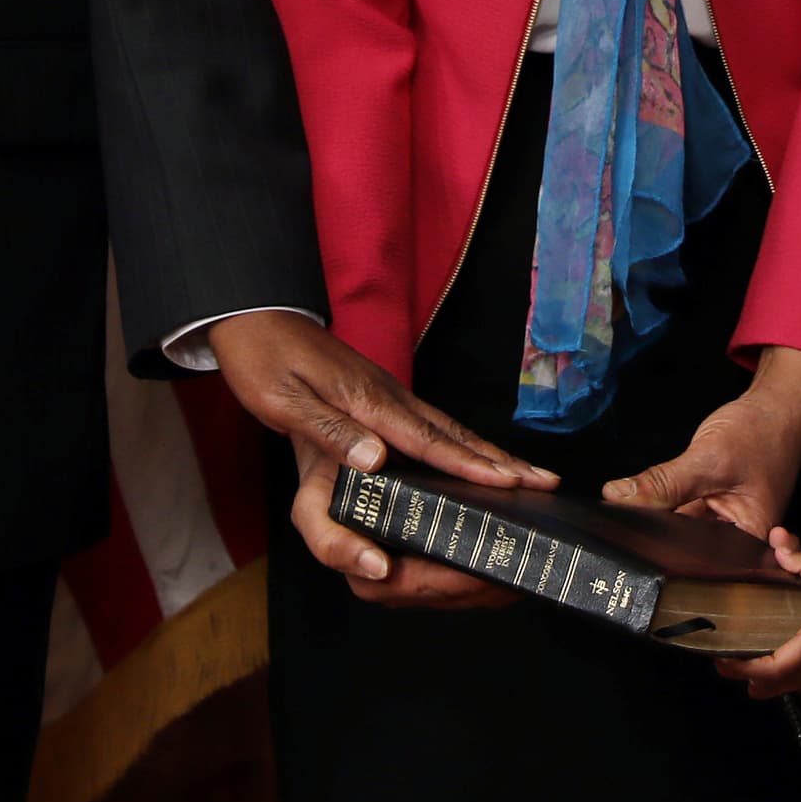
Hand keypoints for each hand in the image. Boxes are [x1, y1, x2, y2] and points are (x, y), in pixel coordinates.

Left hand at [205, 310, 551, 607]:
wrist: (256, 319)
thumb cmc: (263, 362)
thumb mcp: (283, 402)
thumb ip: (330, 430)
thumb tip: (376, 460)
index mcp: (367, 402)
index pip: (427, 440)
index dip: (468, 465)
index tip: (508, 482)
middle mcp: (388, 396)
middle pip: (453, 434)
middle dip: (499, 461)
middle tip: (543, 481)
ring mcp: (388, 394)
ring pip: (449, 428)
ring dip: (488, 453)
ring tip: (527, 474)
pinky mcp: (382, 396)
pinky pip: (432, 425)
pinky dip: (462, 443)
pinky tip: (475, 456)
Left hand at [603, 344, 800, 540]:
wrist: (776, 407)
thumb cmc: (761, 433)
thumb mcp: (708, 460)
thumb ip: (664, 484)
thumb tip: (619, 497)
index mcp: (751, 540)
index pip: (702, 562)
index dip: (664, 558)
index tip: (630, 546)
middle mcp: (739, 539)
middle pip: (689, 550)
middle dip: (656, 538)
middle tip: (622, 527)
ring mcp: (724, 522)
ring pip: (681, 530)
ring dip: (659, 520)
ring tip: (630, 510)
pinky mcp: (712, 506)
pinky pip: (683, 513)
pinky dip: (666, 505)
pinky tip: (645, 498)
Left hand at [715, 529, 800, 699]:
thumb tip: (778, 543)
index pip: (768, 670)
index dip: (739, 667)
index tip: (719, 655)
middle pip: (769, 687)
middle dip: (744, 673)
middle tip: (726, 652)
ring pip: (786, 688)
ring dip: (765, 675)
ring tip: (750, 649)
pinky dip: (787, 673)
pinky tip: (787, 647)